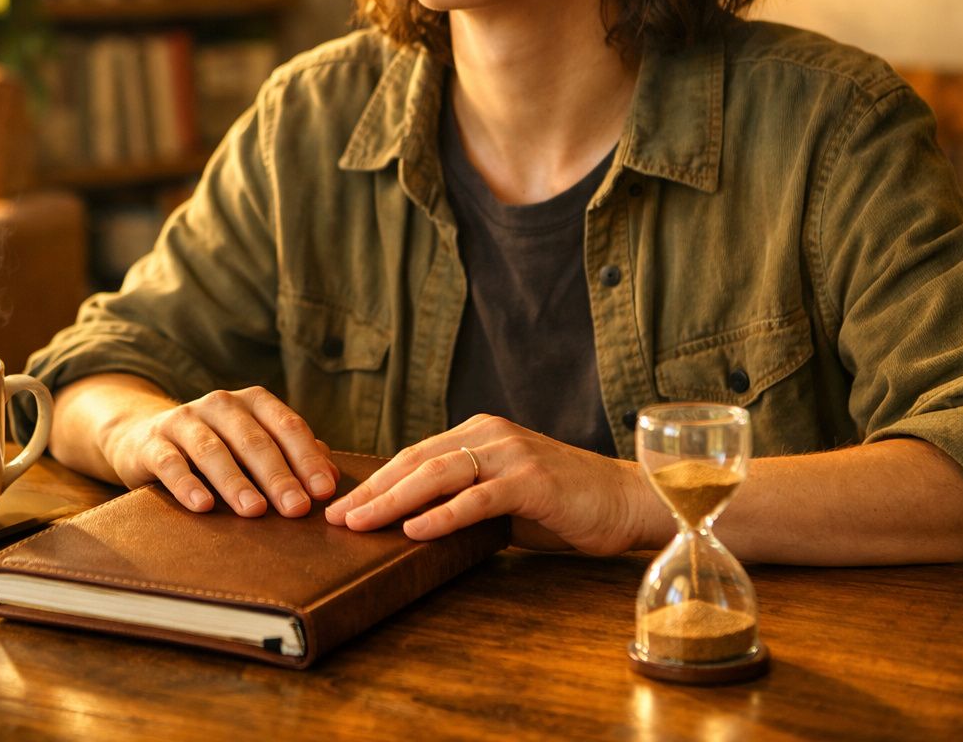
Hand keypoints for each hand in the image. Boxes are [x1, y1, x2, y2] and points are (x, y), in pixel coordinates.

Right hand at [102, 386, 338, 518]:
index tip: (324, 492)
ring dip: (235, 482)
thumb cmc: (217, 447)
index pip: (286, 427)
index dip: (306, 458)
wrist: (145, 439)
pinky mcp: (152, 443)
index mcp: (252, 402)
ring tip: (254, 511)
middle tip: (296, 508)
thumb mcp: (254, 446)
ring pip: (213, 450)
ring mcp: (184, 421)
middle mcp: (220, 405)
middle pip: (253, 440)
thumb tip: (331, 476)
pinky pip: (171, 463)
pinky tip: (202, 506)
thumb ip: (293, 456)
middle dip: (278, 475)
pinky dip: (187, 484)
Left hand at [324, 414, 651, 553]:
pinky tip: (415, 530)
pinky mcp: (531, 481)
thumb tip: (411, 521)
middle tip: (335, 518)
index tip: (340, 505)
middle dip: (371, 491)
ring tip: (360, 523)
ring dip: (393, 501)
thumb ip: (464, 497)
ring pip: (438, 475)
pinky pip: (477, 498)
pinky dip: (443, 514)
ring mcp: (511, 455)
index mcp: (478, 433)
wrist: (627, 501)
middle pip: (416, 462)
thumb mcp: (503, 496)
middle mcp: (489, 435)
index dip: (374, 480)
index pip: (413, 456)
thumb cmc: (564, 505)